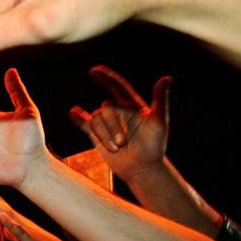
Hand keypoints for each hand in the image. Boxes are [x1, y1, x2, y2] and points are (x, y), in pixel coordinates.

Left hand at [0, 189, 91, 240]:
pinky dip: (10, 224)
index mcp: (18, 222)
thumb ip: (14, 233)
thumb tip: (4, 230)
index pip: (1, 206)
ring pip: (7, 215)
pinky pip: (19, 232)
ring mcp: (25, 230)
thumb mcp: (24, 240)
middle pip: (1, 206)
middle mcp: (21, 222)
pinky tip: (2, 217)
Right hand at [69, 66, 170, 183]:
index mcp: (132, 106)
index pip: (117, 86)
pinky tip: (73, 113)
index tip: (93, 71)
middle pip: (105, 108)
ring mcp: (107, 125)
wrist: (142, 169)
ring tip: (116, 148)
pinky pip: (84, 124)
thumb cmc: (154, 146)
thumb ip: (160, 100)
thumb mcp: (159, 122)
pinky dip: (77, 118)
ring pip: (95, 119)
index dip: (106, 77)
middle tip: (123, 143)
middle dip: (112, 126)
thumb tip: (166, 78)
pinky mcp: (97, 137)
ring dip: (104, 135)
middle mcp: (118, 113)